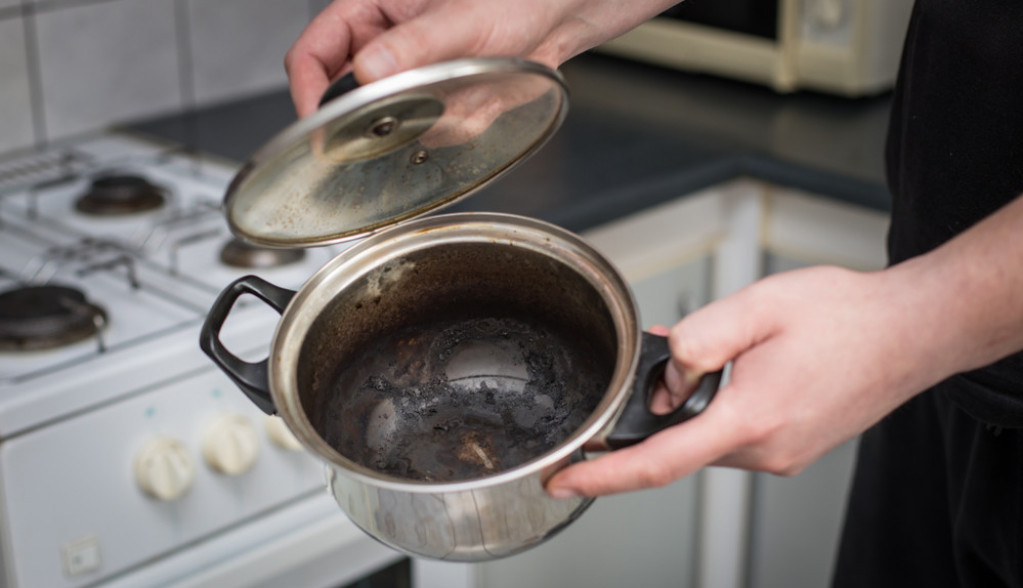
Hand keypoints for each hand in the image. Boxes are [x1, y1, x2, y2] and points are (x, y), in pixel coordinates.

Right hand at [285, 0, 675, 116]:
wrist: (559, 16)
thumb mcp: (461, 16)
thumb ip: (414, 44)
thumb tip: (367, 71)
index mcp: (370, 12)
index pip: (313, 54)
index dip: (308, 92)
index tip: (319, 126)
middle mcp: (384, 47)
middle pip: (347, 99)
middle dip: (381, 116)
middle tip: (417, 110)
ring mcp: (410, 80)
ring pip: (395, 125)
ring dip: (434, 117)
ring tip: (472, 89)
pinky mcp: (438, 104)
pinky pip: (434, 133)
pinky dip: (462, 122)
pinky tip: (486, 97)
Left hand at [546, 264, 952, 497]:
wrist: (912, 331)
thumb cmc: (845, 315)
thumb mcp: (756, 307)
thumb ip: (695, 341)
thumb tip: (664, 377)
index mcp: (752, 418)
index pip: (658, 461)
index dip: (602, 476)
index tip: (563, 480)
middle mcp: (768, 451)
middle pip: (679, 443)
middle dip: (656, 407)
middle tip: (661, 352)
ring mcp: (783, 455)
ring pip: (706, 437)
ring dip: (691, 405)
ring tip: (713, 352)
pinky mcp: (792, 449)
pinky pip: (733, 435)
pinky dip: (717, 408)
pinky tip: (735, 370)